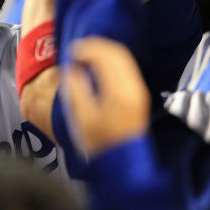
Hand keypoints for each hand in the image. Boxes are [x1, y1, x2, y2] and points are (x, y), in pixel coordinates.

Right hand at [63, 36, 149, 156]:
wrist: (123, 162)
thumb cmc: (100, 144)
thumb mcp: (81, 119)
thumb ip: (75, 90)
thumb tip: (71, 70)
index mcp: (119, 92)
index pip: (107, 56)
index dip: (88, 48)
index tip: (71, 51)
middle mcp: (133, 87)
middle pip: (118, 53)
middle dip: (96, 46)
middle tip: (77, 50)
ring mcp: (138, 90)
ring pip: (124, 58)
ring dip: (104, 52)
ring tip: (85, 56)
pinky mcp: (138, 94)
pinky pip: (126, 67)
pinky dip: (111, 61)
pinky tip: (97, 67)